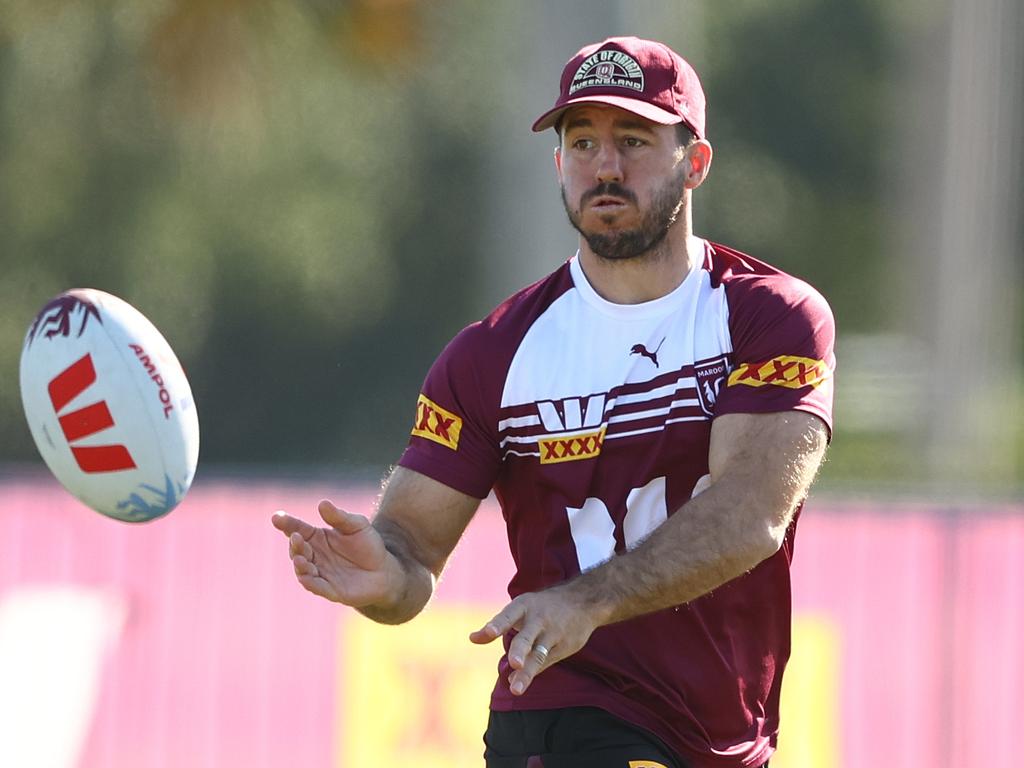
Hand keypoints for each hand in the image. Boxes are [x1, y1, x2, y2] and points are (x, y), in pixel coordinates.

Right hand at [271, 500, 401, 607]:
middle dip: (294, 544)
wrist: (385, 570)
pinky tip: (306, 576)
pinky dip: (310, 582)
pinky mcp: (330, 590)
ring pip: (302, 570)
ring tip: (300, 558)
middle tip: (296, 537)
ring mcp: (320, 573)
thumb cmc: (368, 545)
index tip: (276, 517)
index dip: (286, 523)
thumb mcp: (357, 525)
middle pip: (297, 549)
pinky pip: (316, 587)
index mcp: (317, 537)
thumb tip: (322, 503)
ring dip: (299, 564)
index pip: (297, 528)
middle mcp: (314, 555)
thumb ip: (339, 517)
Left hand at [469, 585, 598, 695]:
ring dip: (527, 673)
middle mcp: (539, 619)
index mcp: (526, 605)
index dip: (499, 624)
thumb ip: (498, 624)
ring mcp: (553, 634)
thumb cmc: (543, 606)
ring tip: (515, 689)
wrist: (583, 601)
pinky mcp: (564, 647)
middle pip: (527, 637)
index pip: (509, 614)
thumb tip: (472, 639)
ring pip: (538, 656)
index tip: (488, 633)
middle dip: (520, 651)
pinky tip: (518, 683)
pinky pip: (545, 663)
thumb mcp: (521, 607)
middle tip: (513, 663)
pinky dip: (532, 673)